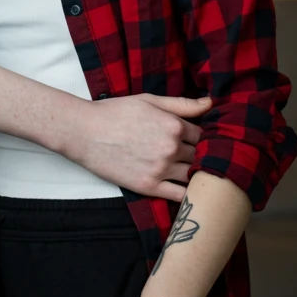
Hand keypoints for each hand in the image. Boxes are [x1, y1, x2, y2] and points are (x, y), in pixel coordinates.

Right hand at [62, 92, 212, 201]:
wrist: (84, 132)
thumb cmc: (115, 112)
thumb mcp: (149, 100)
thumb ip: (181, 104)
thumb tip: (211, 103)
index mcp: (173, 125)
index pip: (204, 135)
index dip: (205, 138)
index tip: (201, 141)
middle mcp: (171, 148)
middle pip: (201, 156)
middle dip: (202, 156)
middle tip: (199, 157)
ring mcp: (161, 169)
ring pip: (194, 176)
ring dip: (199, 175)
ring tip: (198, 174)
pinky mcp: (149, 186)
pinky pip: (180, 196)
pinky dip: (189, 195)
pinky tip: (190, 191)